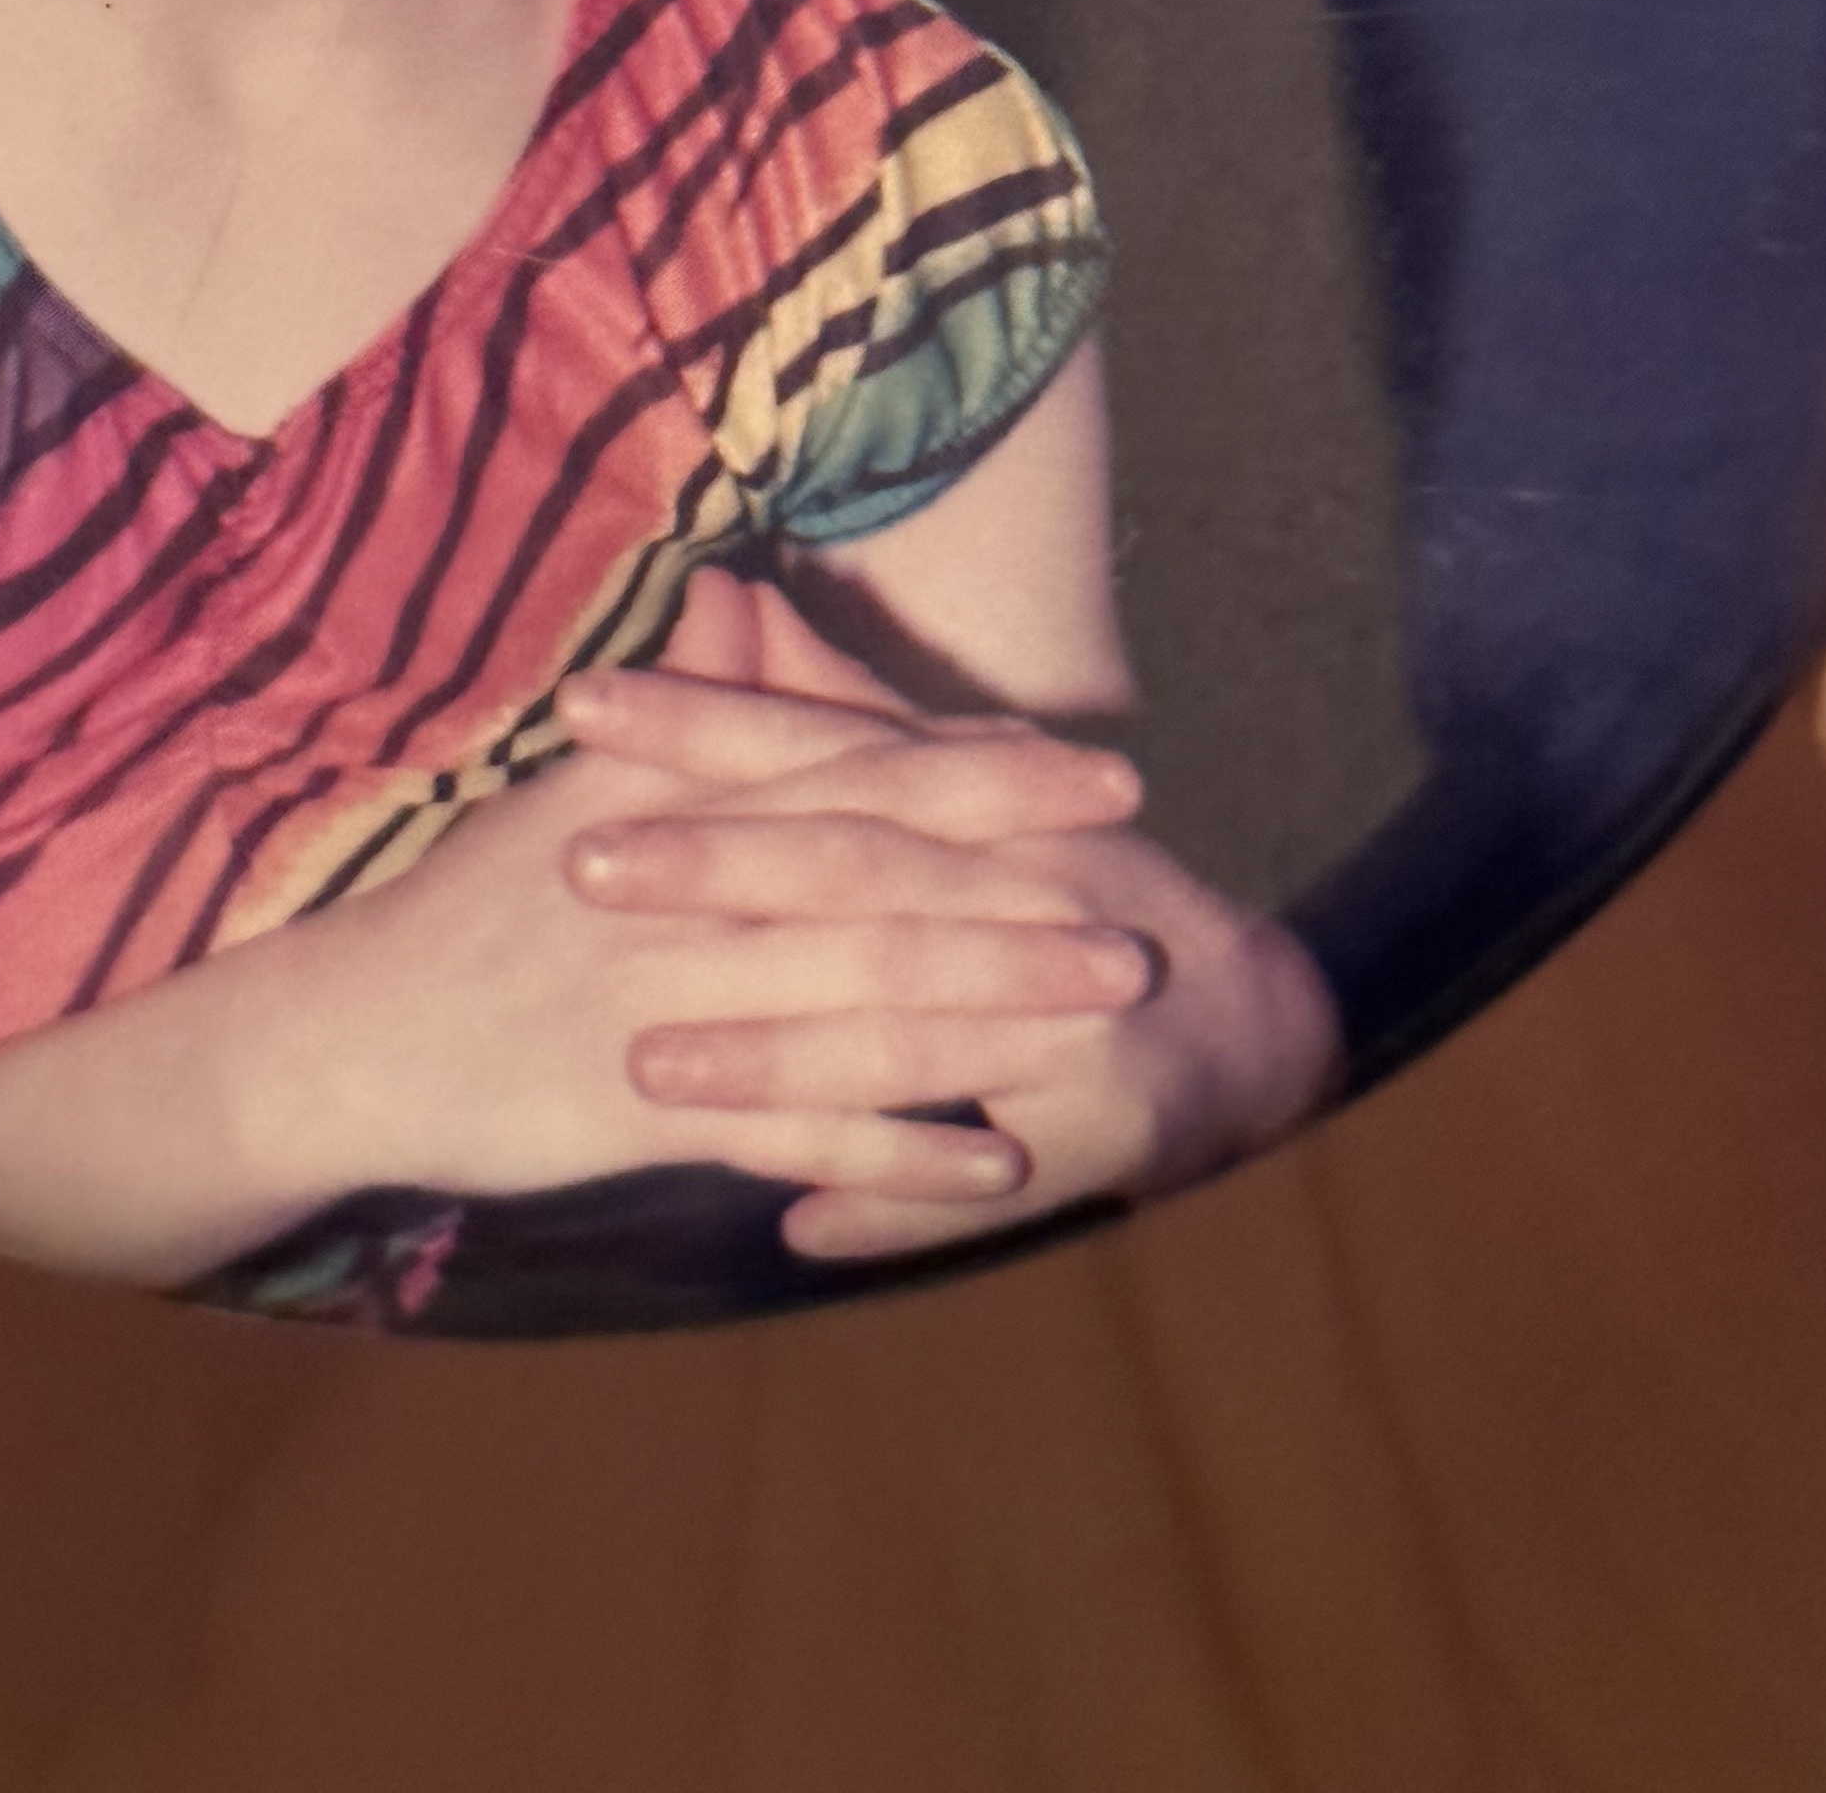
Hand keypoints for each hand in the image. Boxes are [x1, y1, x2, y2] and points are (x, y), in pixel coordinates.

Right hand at [286, 721, 1151, 1219]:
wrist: (354, 1025)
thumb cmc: (477, 902)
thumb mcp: (577, 779)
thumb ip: (685, 703)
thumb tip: (741, 588)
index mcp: (680, 803)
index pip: (857, 772)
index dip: (985, 772)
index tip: (1101, 770)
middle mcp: (687, 891)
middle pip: (879, 880)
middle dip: (1020, 887)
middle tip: (1149, 901)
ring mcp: (670, 1000)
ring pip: (856, 999)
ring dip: (992, 1002)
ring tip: (1105, 1004)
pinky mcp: (644, 1108)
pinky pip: (791, 1135)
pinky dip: (896, 1158)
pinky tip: (994, 1173)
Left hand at [567, 570, 1334, 1252]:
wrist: (1247, 1017)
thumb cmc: (1065, 884)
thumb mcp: (957, 782)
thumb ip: (833, 706)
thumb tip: (725, 595)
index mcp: (977, 798)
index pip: (821, 743)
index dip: (705, 720)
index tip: (579, 702)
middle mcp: (1023, 884)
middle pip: (854, 868)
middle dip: (715, 867)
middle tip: (578, 864)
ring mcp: (1068, 1011)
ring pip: (905, 1032)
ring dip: (776, 1057)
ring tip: (646, 1069)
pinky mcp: (1104, 1125)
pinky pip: (985, 1176)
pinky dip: (896, 1200)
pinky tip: (797, 1230)